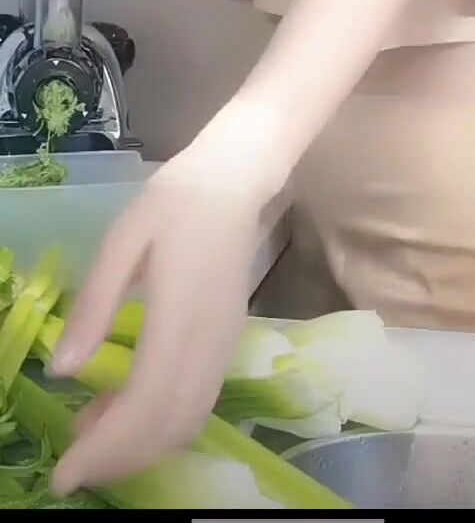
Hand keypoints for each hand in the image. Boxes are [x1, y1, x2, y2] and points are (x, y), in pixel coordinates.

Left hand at [49, 138, 266, 493]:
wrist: (235, 180)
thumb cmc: (174, 202)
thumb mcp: (122, 240)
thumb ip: (95, 305)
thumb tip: (61, 369)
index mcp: (180, 318)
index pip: (145, 405)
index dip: (105, 449)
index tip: (64, 473)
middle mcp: (209, 344)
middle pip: (169, 427)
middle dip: (118, 459)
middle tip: (72, 467)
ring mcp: (224, 346)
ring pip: (187, 421)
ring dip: (140, 445)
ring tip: (91, 434)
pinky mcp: (228, 342)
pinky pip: (198, 402)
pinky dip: (161, 423)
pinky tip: (125, 405)